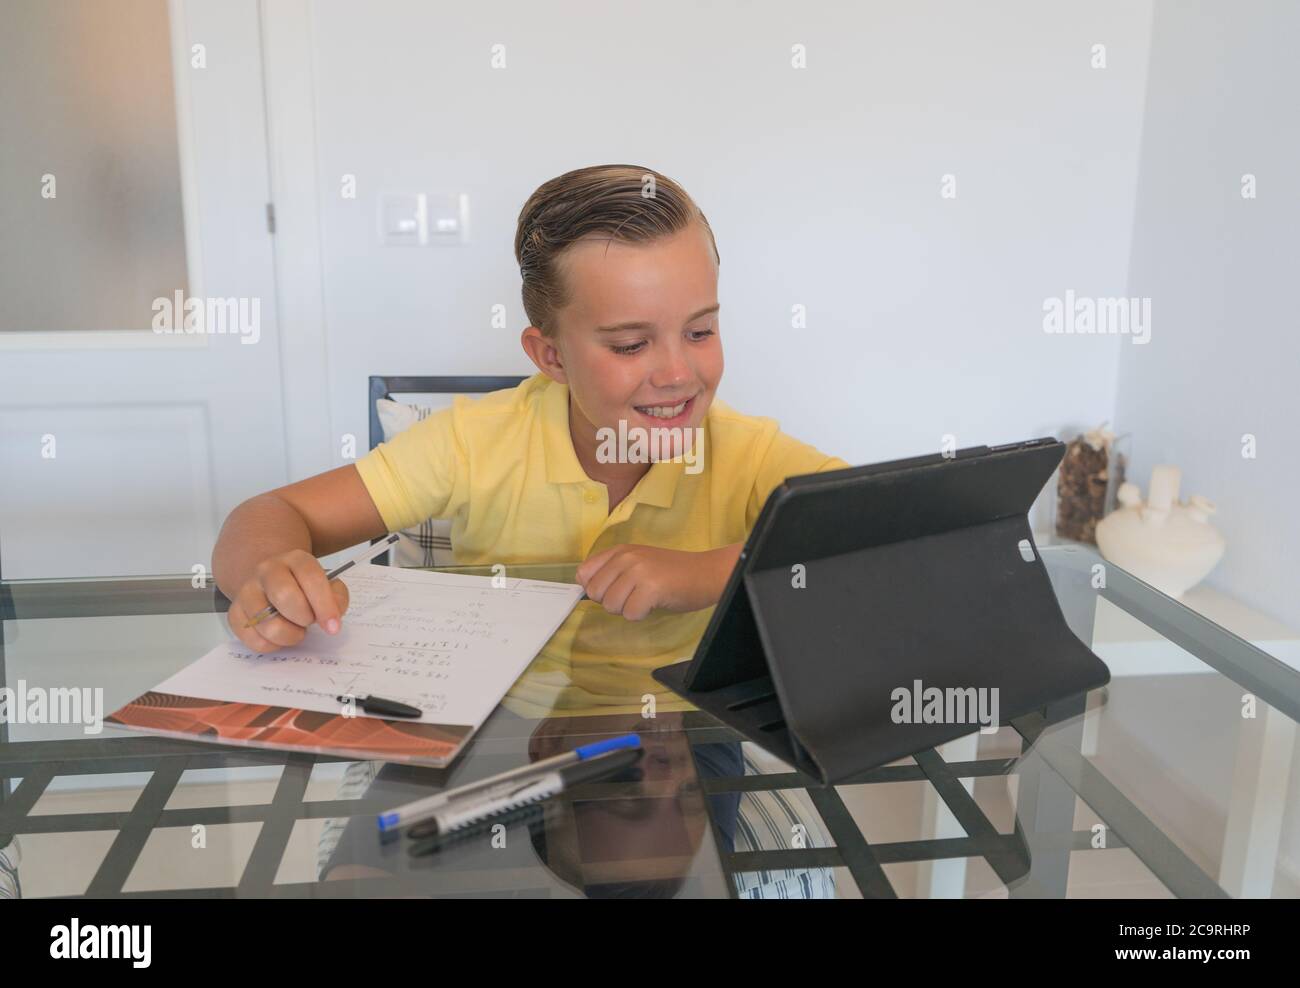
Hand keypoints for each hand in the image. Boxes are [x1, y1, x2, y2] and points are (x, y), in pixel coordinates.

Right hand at [226, 549, 350, 652]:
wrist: (272, 582)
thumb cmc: (304, 588)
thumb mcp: (327, 585)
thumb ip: (337, 598)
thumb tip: (331, 619)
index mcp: (295, 560)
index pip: (310, 577)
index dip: (324, 605)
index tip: (333, 626)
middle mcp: (267, 570)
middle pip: (284, 595)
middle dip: (303, 617)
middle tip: (309, 622)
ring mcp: (247, 591)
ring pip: (267, 624)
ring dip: (289, 635)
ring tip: (296, 630)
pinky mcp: (235, 613)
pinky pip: (253, 639)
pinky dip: (272, 645)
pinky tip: (279, 636)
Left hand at [575, 544, 738, 620]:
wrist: (707, 573)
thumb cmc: (673, 573)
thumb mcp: (639, 562)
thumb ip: (613, 571)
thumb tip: (586, 589)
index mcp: (620, 550)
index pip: (584, 573)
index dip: (595, 588)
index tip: (613, 591)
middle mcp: (626, 557)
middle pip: (595, 593)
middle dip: (613, 602)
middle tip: (635, 596)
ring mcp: (638, 571)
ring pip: (611, 606)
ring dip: (628, 609)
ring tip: (646, 598)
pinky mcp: (651, 588)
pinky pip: (630, 614)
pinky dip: (642, 615)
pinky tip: (655, 603)